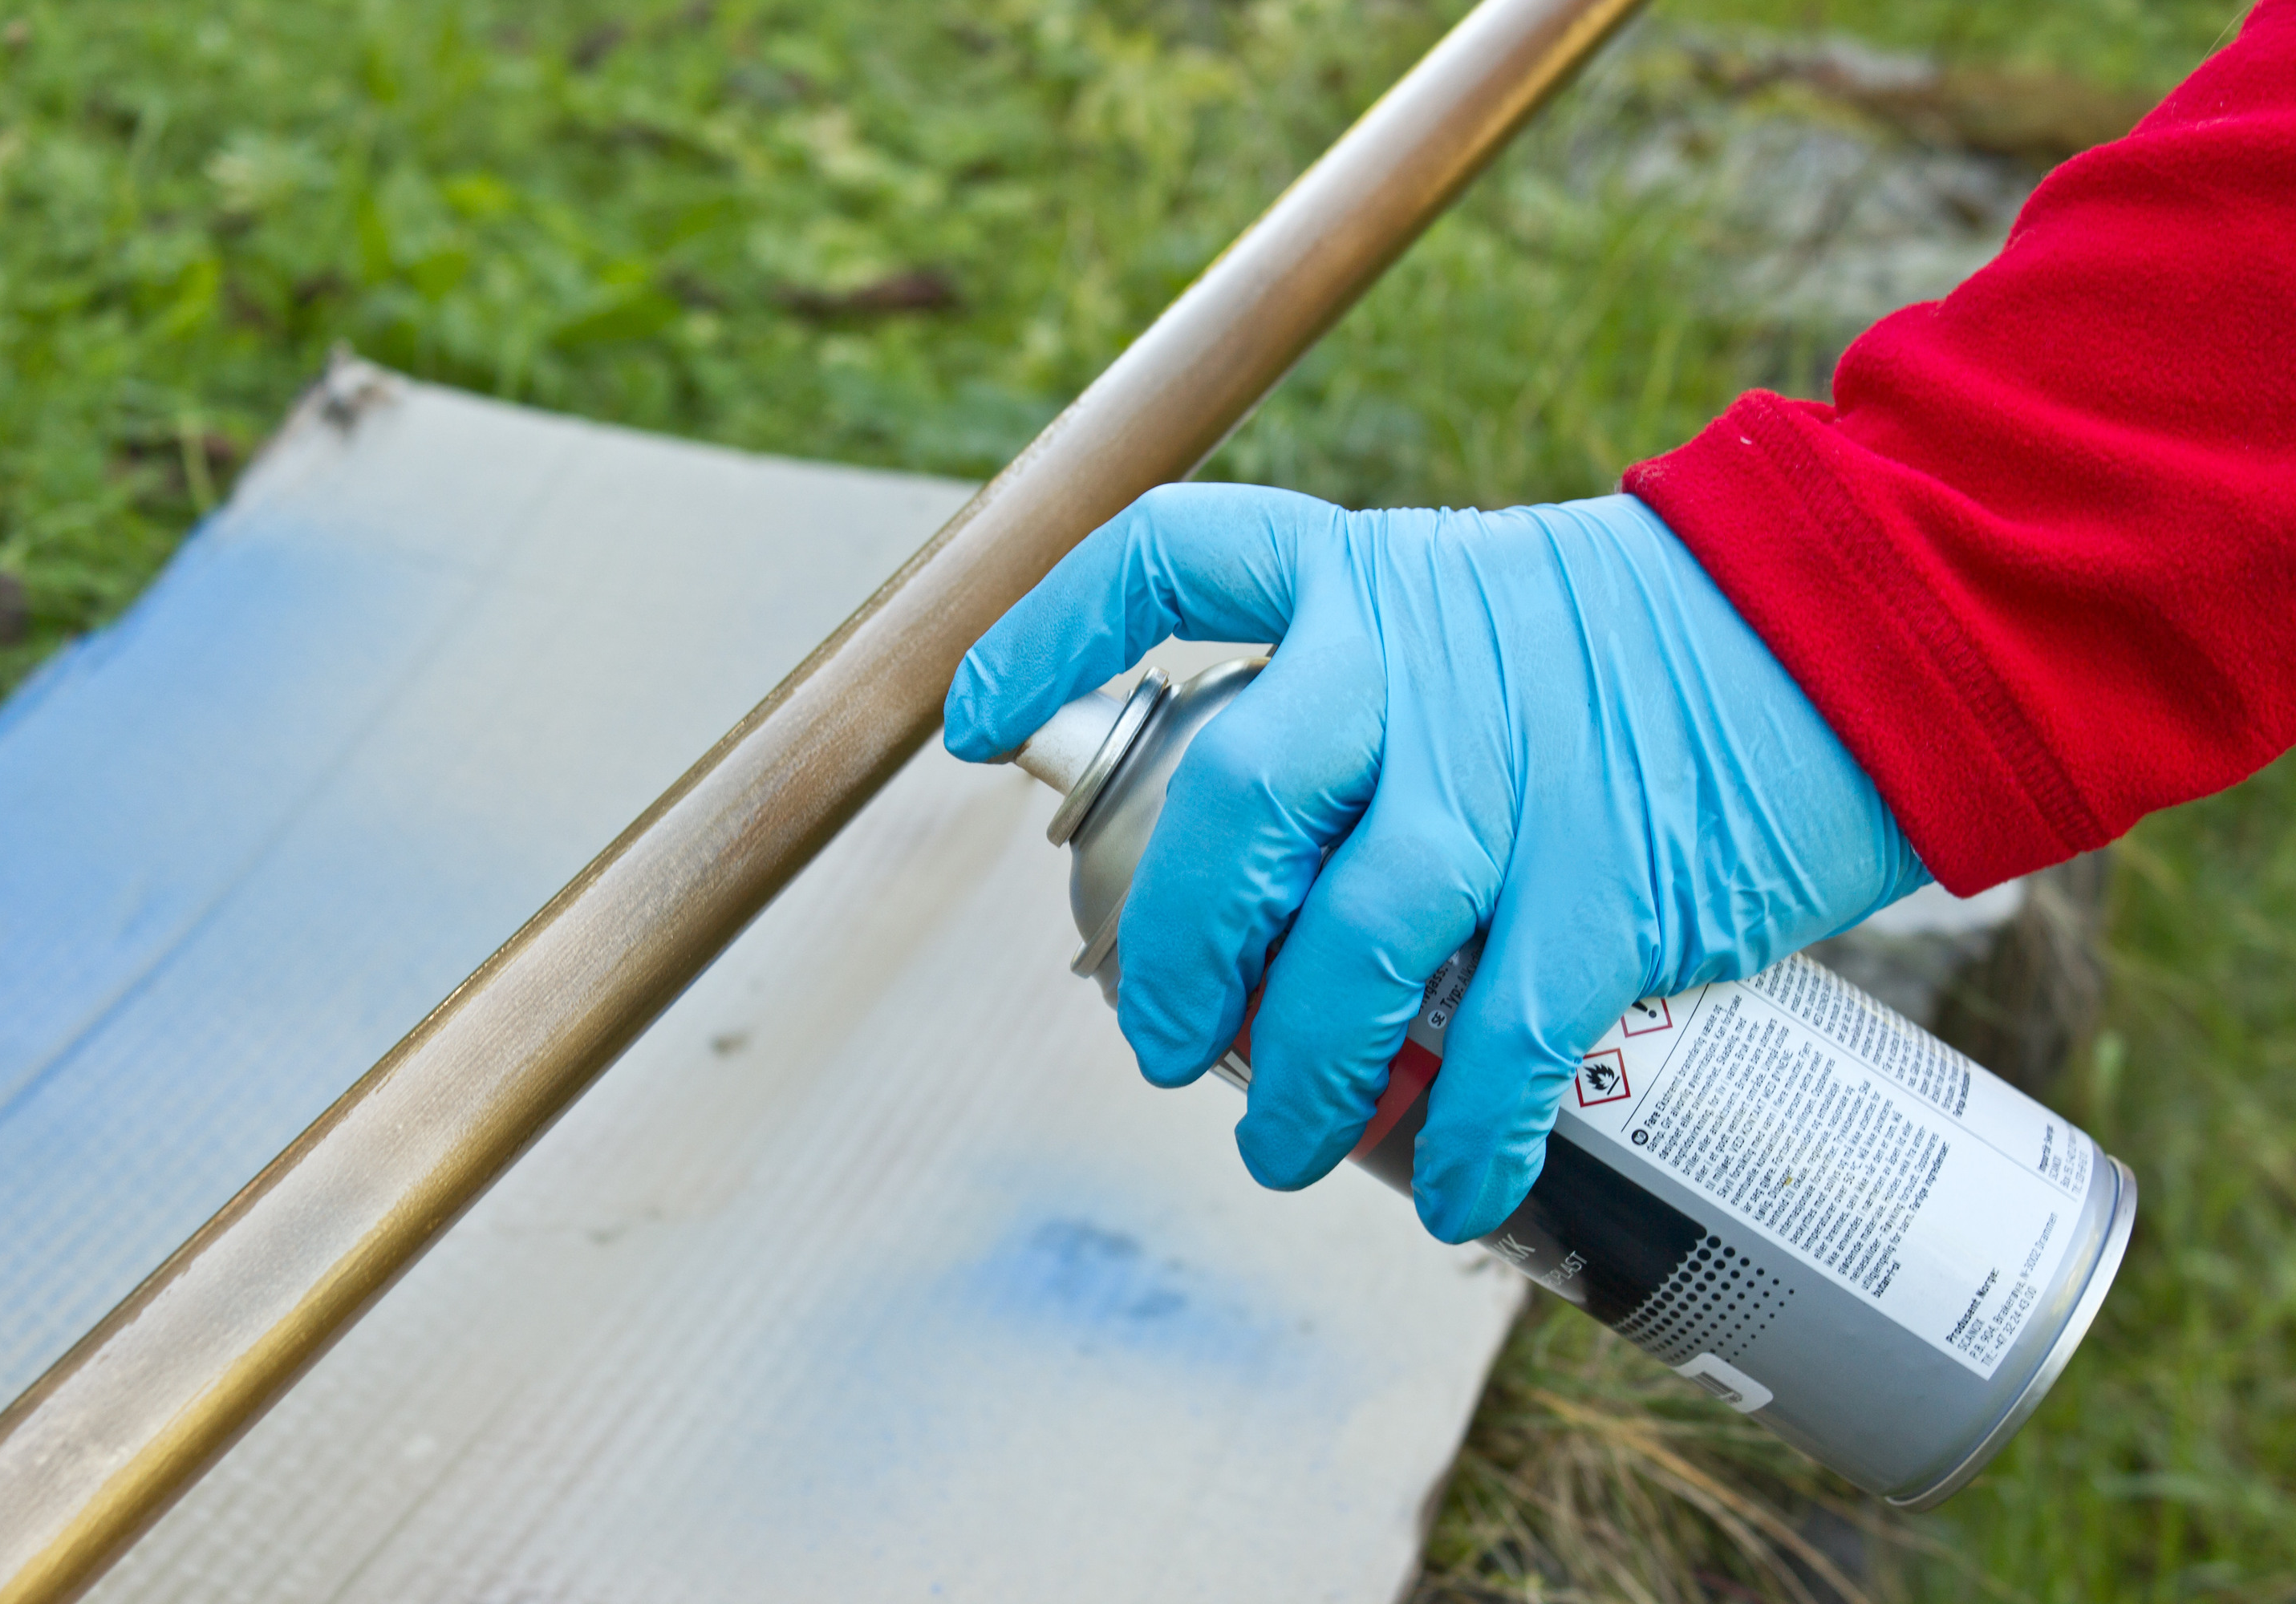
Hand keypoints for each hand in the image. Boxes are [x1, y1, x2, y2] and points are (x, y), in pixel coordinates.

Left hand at [944, 485, 1926, 1242]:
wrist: (1848, 641)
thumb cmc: (1639, 648)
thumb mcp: (1476, 612)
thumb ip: (1365, 699)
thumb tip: (1268, 867)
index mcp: (1367, 582)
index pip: (1173, 559)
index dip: (1055, 635)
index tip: (972, 726)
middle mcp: (1416, 672)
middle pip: (1234, 809)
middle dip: (1175, 946)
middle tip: (1161, 1041)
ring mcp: (1511, 784)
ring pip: (1351, 950)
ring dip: (1297, 1076)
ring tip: (1275, 1147)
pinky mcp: (1608, 894)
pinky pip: (1498, 1048)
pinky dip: (1455, 1138)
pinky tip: (1440, 1194)